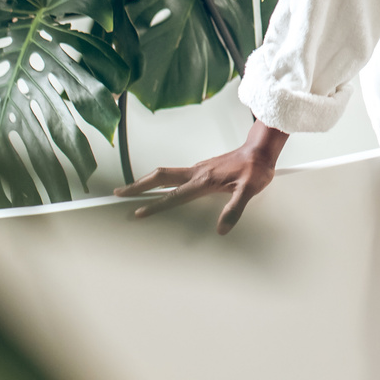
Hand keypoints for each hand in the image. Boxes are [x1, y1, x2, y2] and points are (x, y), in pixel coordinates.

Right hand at [115, 120, 287, 231]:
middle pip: (160, 177)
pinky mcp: (202, 168)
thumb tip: (222, 229)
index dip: (156, 205)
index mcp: (204, 180)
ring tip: (132, 189)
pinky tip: (160, 185)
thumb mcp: (250, 190)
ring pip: (165, 174)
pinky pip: (175, 173)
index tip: (139, 212)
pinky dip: (160, 179)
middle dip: (138, 185)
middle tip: (119, 192)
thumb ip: (235, 209)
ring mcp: (198, 169)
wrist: (261, 150)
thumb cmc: (256, 169)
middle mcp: (197, 172)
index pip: (175, 195)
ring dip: (146, 181)